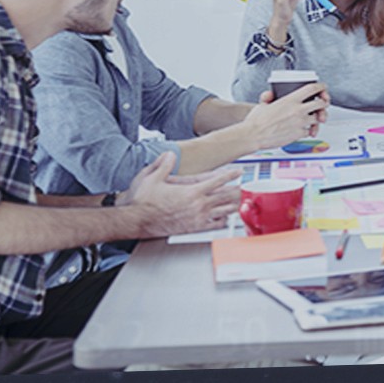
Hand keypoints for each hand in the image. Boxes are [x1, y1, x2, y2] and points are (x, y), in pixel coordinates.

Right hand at [122, 153, 239, 242]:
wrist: (137, 221)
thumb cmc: (143, 201)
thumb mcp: (151, 177)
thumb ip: (163, 164)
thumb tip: (170, 154)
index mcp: (191, 192)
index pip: (216, 181)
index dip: (229, 175)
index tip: (239, 171)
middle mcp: (197, 205)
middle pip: (224, 197)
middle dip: (236, 191)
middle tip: (246, 187)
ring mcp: (196, 218)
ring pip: (222, 211)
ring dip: (233, 206)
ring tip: (242, 202)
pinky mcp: (193, 228)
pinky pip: (213, 225)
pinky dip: (222, 221)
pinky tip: (226, 219)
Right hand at [260, 78, 327, 138]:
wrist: (253, 135)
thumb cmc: (256, 121)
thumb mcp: (263, 103)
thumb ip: (269, 97)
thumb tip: (270, 94)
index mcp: (290, 100)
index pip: (312, 89)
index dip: (321, 87)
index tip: (323, 88)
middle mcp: (297, 110)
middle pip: (321, 104)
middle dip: (324, 104)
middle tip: (322, 105)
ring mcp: (299, 123)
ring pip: (317, 119)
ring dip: (316, 119)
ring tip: (313, 119)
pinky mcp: (298, 134)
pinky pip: (309, 131)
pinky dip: (308, 130)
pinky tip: (304, 129)